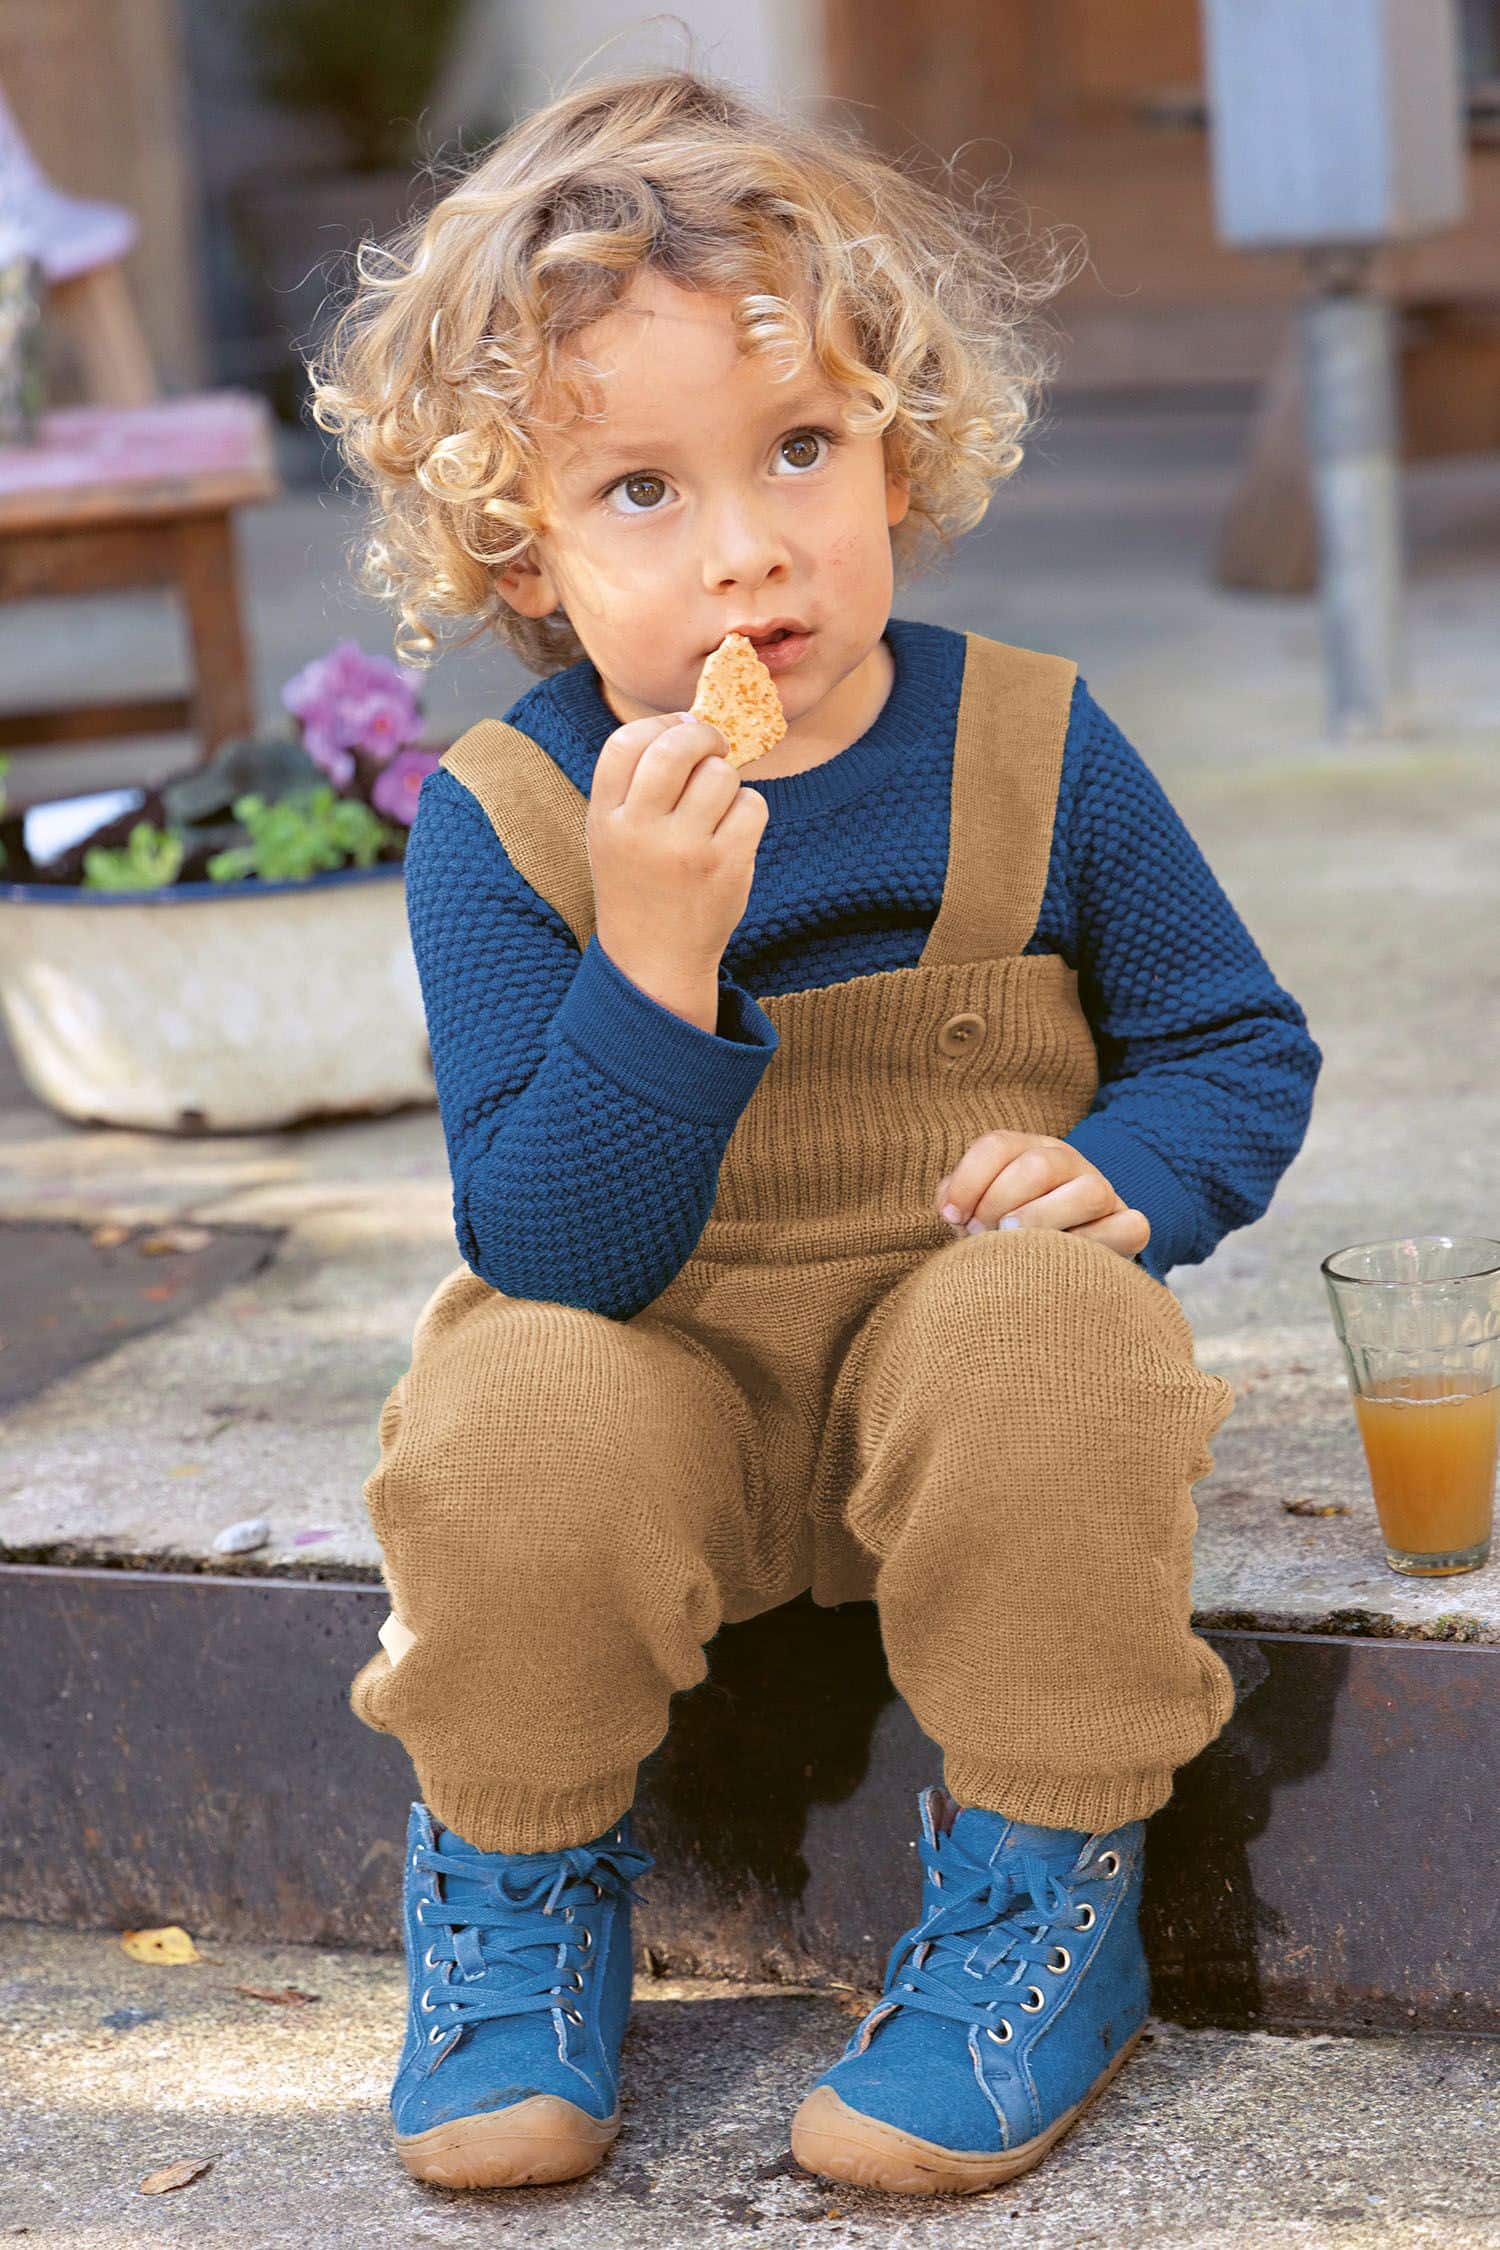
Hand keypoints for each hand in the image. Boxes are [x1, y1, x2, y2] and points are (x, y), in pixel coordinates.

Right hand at [587, 711, 767, 986]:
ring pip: (721, 775)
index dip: (659, 724)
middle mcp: (640, 831)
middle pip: (677, 747)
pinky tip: (732, 832)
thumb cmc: (638, 882)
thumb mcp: (613, 833)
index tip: (679, 728)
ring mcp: (685, 850)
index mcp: (605, 818)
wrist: (654, 959)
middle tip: (714, 746)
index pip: (625, 742)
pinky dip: (748, 811)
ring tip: (716, 807)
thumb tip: (692, 720)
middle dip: (703, 735)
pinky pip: (752, 805)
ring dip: (727, 781)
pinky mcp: (726, 867)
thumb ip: (638, 782)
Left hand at [935, 1131, 1149, 1260]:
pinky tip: (1063, 1259)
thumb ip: (958, 1198)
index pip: (997, 1145)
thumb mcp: (978, 1206)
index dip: (968, 1181)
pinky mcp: (1129, 1226)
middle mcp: (1068, 1162)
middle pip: (1038, 1166)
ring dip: (1044, 1221)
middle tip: (982, 1233)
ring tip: (1016, 1243)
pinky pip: (1129, 1227)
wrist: (1060, 1256)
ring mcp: (1103, 1191)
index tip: (951, 1217)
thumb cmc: (1008, 1230)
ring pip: (1088, 1193)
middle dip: (1000, 1203)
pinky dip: (1097, 1244)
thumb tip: (950, 1206)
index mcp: (1028, 1150)